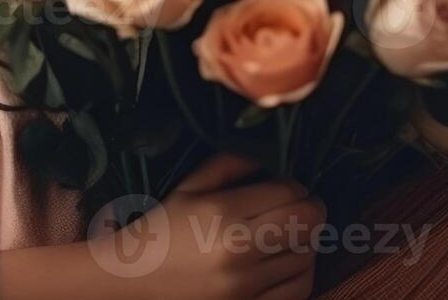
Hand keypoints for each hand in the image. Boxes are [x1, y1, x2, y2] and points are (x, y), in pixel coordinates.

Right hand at [109, 153, 325, 299]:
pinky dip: (302, 271)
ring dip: (306, 240)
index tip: (287, 187)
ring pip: (308, 254)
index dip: (295, 185)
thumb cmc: (164, 227)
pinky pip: (300, 288)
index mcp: (222, 212)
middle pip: (307, 221)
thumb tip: (272, 160)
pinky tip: (288, 261)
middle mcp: (238, 250)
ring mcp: (246, 285)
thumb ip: (232, 163)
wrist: (136, 279)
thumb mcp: (191, 186)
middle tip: (301, 205)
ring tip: (289, 233)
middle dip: (311, 207)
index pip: (287, 191)